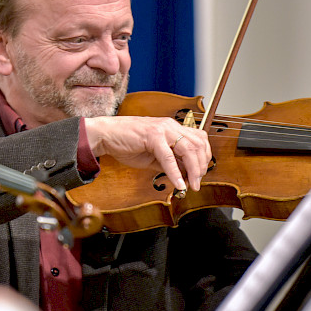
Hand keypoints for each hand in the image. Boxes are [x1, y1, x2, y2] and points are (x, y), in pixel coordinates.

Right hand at [85, 115, 210, 191]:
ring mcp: (162, 129)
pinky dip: (175, 173)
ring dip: (193, 170)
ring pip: (188, 149)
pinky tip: (178, 184)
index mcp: (172, 128)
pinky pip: (168, 157)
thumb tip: (185, 175)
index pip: (199, 140)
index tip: (199, 174)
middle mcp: (170, 125)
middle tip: (197, 183)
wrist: (106, 135)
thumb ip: (170, 162)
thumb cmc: (126, 143)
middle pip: (198, 145)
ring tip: (191, 185)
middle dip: (201, 167)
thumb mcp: (154, 155)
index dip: (204, 158)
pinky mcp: (152, 136)